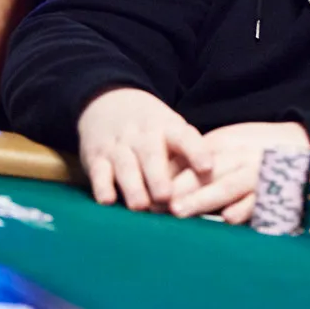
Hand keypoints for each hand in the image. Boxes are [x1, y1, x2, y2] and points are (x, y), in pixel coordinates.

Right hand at [77, 88, 211, 210]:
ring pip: (125, 164)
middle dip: (158, 176)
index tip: (207, 168)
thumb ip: (189, 157)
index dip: (196, 152)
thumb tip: (212, 193)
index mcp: (169, 128)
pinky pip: (98, 171)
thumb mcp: (173, 131)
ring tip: (140, 206)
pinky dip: (102, 186)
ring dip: (133, 186)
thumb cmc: (152, 129)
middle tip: (166, 197)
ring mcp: (119, 146)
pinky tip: (107, 200)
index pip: (184, 137)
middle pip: (151, 154)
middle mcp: (143, 135)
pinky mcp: (96, 157)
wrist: (108, 102)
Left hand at [169, 122, 309, 224]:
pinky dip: (245, 209)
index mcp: (222, 146)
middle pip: (206, 174)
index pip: (192, 162)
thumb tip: (163, 182)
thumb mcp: (223, 146)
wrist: (298, 142)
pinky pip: (259, 200)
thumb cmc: (252, 148)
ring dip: (204, 199)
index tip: (151, 196)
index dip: (171, 180)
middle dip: (182, 190)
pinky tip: (230, 218)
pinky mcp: (275, 190)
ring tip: (182, 211)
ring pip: (228, 186)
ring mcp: (256, 174)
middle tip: (160, 204)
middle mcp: (238, 158)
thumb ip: (196, 163)